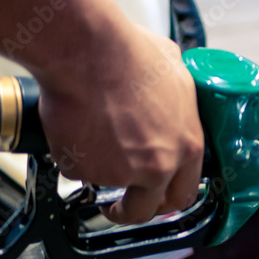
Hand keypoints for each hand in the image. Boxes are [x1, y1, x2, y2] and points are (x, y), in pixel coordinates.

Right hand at [35, 24, 204, 224]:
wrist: (86, 49)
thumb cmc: (127, 51)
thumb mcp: (175, 70)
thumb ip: (178, 97)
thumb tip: (173, 92)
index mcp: (188, 145)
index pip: (185, 192)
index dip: (166, 198)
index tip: (153, 198)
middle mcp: (159, 165)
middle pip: (146, 209)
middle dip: (130, 210)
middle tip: (116, 203)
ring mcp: (121, 172)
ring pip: (106, 185)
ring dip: (97, 171)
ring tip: (88, 136)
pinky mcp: (85, 169)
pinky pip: (75, 171)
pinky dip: (70, 156)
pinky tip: (72, 127)